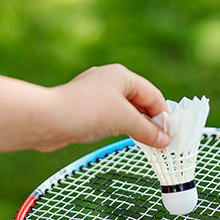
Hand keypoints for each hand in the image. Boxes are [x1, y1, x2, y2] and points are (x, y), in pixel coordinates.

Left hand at [37, 64, 171, 151]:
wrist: (47, 119)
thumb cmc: (87, 112)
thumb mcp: (124, 120)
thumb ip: (147, 130)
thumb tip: (164, 140)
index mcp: (121, 75)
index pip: (152, 94)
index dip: (164, 115)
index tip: (172, 134)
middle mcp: (108, 81)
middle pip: (138, 101)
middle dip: (151, 121)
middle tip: (162, 142)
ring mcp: (94, 95)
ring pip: (123, 111)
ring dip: (136, 126)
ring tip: (147, 144)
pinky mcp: (83, 110)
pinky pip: (109, 118)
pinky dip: (119, 128)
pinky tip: (123, 138)